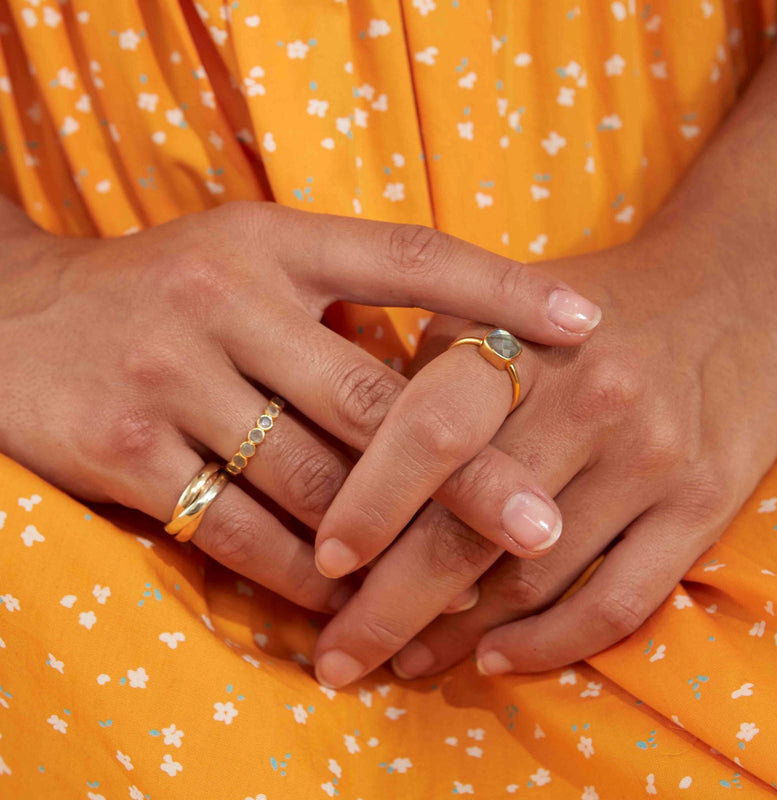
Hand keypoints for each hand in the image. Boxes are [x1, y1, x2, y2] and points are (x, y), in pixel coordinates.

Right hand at [0, 198, 598, 612]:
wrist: (13, 319)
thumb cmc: (160, 293)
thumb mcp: (243, 265)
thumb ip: (334, 307)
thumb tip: (436, 374)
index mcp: (270, 242)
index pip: (410, 255)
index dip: (501, 288)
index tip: (586, 320)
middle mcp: (225, 298)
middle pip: (375, 397)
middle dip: (465, 472)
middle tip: (541, 525)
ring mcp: (171, 374)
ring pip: (312, 481)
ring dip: (384, 542)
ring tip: (455, 585)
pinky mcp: (123, 450)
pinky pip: (238, 531)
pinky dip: (299, 572)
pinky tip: (342, 596)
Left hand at [313, 215, 776, 684]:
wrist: (728, 297)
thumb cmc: (588, 311)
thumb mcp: (499, 308)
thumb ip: (428, 375)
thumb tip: (351, 468)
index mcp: (523, 341)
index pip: (430, 433)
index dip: (369, 506)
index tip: (326, 563)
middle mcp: (592, 401)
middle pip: (471, 528)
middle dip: (390, 607)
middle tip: (339, 656)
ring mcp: (652, 459)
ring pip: (534, 579)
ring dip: (459, 635)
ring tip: (406, 658)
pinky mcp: (704, 506)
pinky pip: (618, 603)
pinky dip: (548, 646)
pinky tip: (494, 659)